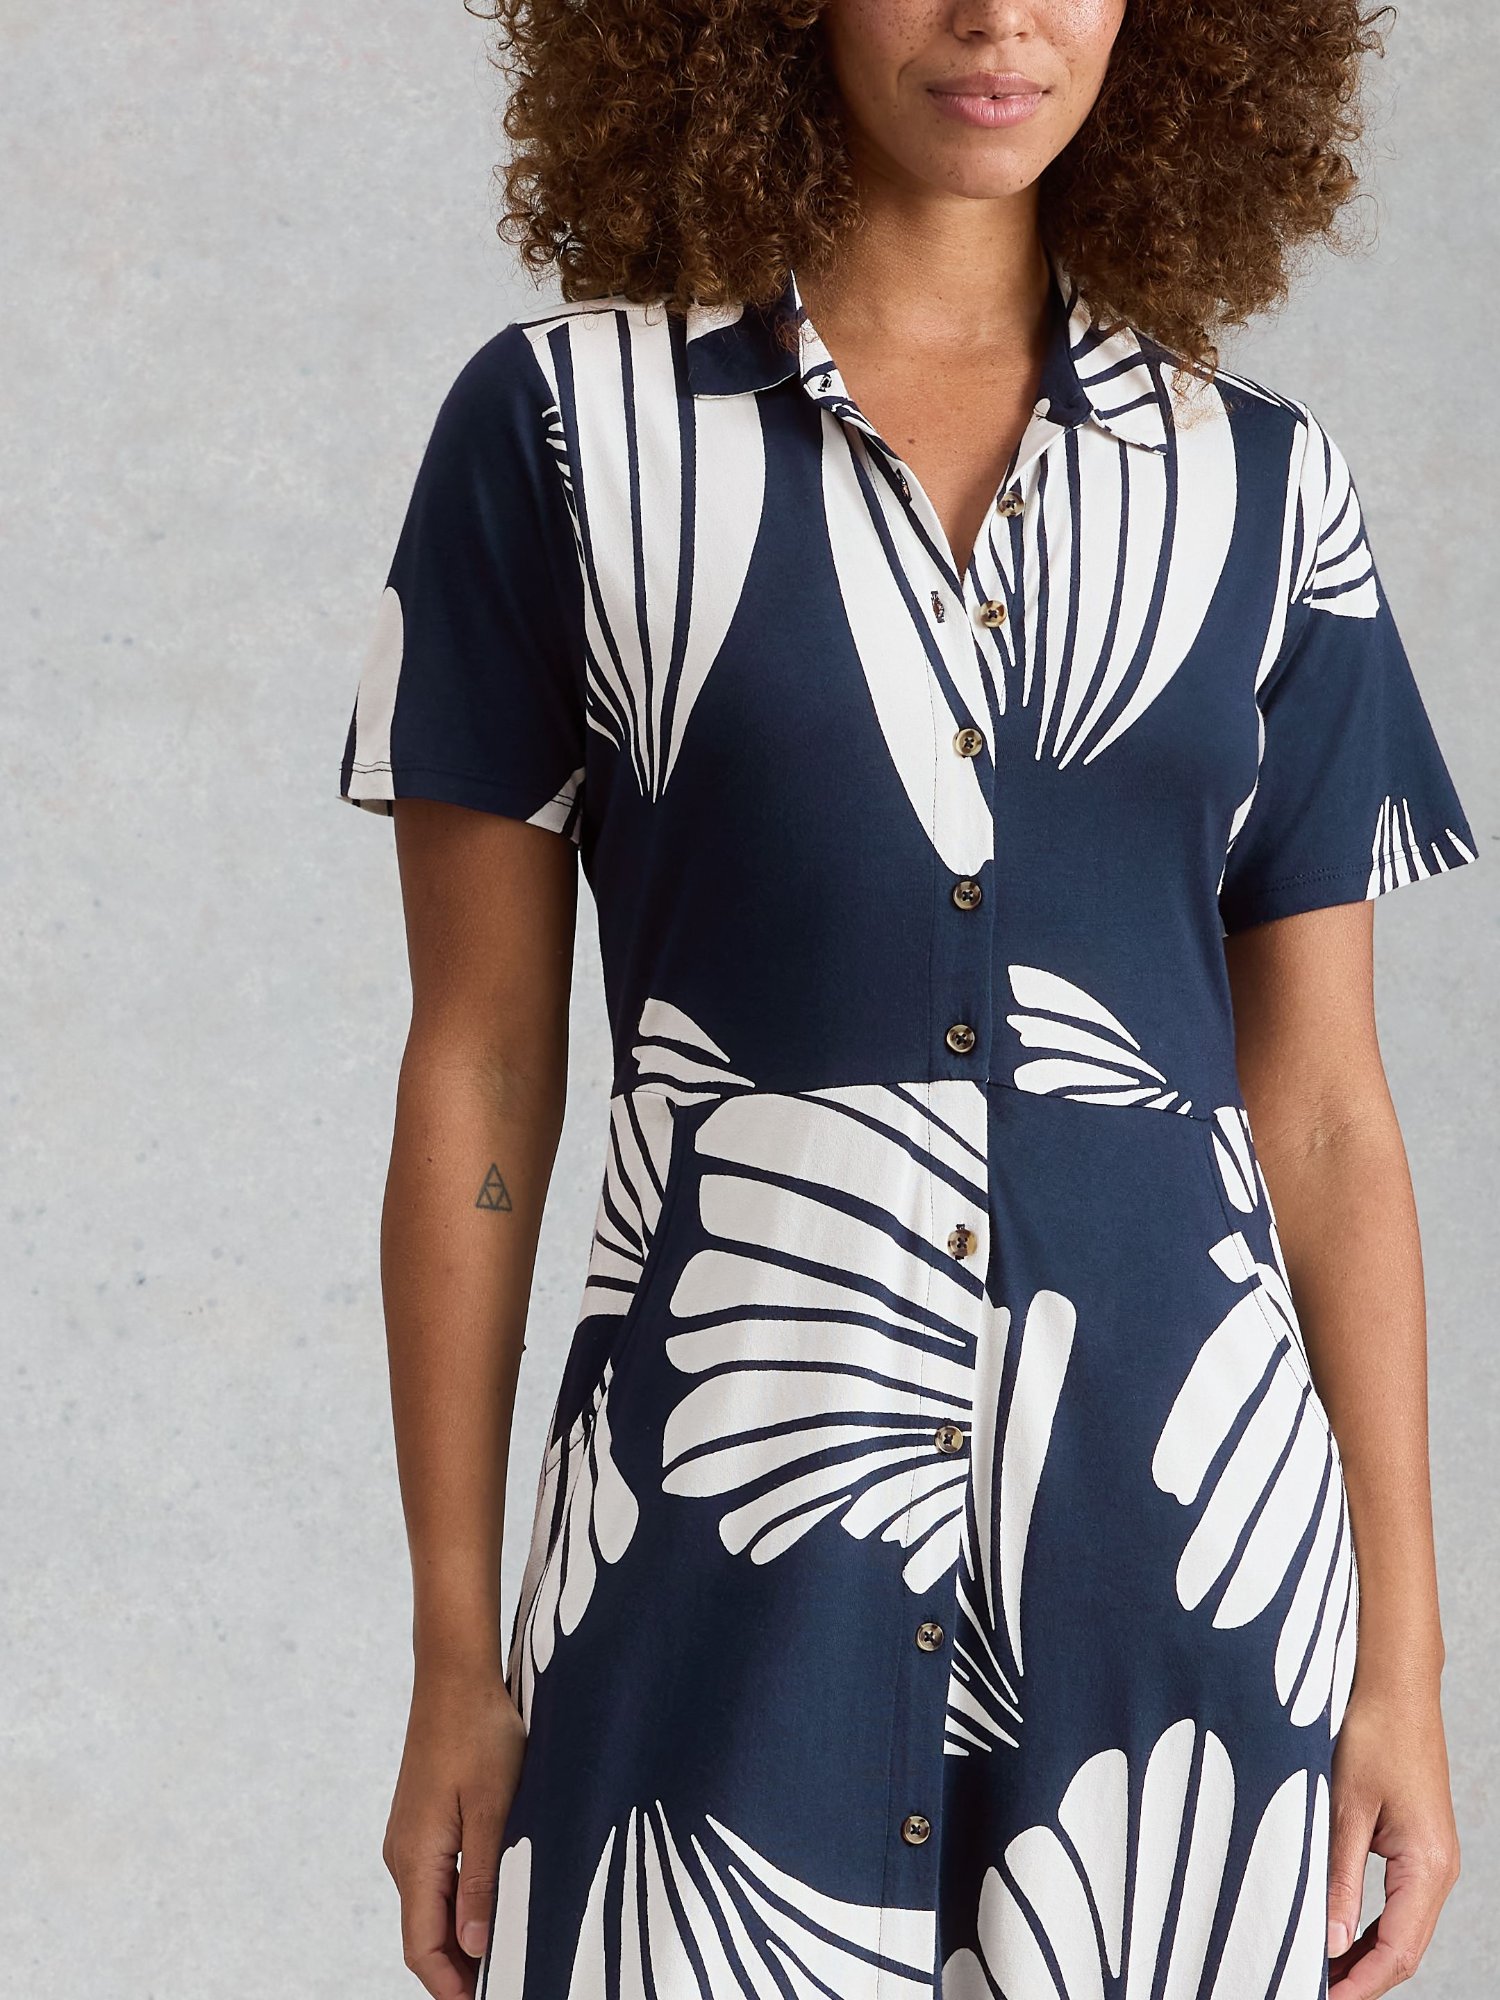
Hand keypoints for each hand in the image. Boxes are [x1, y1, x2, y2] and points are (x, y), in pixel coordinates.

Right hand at [382, 1663, 527, 1998]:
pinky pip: (437, 1878)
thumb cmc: (478, 1734)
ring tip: (508, 1953)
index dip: (451, 1986)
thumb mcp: (493, 1807)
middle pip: (425, 1934)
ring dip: (462, 1937)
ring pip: (432, 1907)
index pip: (421, 1947)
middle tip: (509, 1982)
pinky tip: (494, 1903)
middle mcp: (404, 1854)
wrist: (455, 1676)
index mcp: (416, 1858)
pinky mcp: (424, 1820)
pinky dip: (460, 1903)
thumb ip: (482, 1877)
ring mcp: (411, 1837)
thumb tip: (474, 1944)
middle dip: (460, 1969)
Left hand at [1326, 1679, 1459, 1995]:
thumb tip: (1328, 1942)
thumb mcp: (1346, 1806)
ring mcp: (1430, 1859)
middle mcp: (1437, 1869)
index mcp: (1427, 1866)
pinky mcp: (1416, 1844)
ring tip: (1317, 1971)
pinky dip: (1367, 1925)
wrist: (1395, 1683)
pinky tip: (1335, 1932)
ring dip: (1362, 1954)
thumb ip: (1338, 1876)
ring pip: (1400, 1929)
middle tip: (1308, 1988)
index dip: (1359, 1983)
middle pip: (1403, 1950)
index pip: (1397, 1951)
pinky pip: (1396, 1903)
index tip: (1319, 1997)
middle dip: (1360, 1977)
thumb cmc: (1372, 1733)